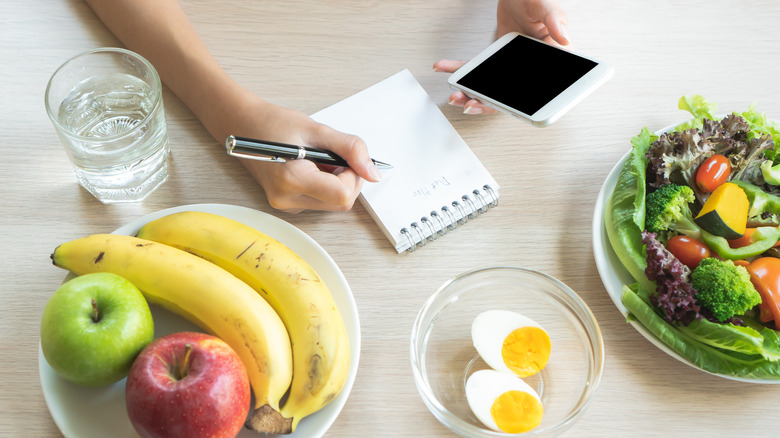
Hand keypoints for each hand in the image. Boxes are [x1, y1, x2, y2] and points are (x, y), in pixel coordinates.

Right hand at [233, 98, 381, 212]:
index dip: (354, 176)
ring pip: (333, 204)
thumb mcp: (318, 130)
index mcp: (292, 180)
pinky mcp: (288, 205)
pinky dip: (325, 185)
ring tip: (318, 159)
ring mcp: (286, 205)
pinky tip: (311, 167)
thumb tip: (373, 173)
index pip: (343, 195)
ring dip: (336, 182)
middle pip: (341, 203)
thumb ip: (350, 149)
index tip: (348, 158)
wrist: (242, 126)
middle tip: (333, 155)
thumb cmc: (273, 124)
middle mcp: (287, 199)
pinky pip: (320, 201)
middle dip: (347, 179)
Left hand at [434, 0, 568, 114]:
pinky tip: (443, 67)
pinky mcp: (495, 61)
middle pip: (508, 96)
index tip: (499, 107)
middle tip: (468, 104)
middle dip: (485, 104)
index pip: (536, 91)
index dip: (519, 105)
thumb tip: (564, 38)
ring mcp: (510, 67)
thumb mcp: (547, 7)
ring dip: (470, 94)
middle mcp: (529, 69)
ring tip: (455, 95)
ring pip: (490, 89)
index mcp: (549, 61)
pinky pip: (476, 69)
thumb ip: (555, 21)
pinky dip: (458, 68)